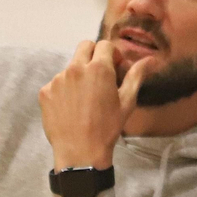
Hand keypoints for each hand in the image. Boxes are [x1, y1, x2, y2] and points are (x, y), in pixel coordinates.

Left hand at [39, 40, 160, 169]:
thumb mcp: (127, 101)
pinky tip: (71, 107)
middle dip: (93, 55)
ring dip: (79, 74)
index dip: (112, 54)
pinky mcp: (45, 91)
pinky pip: (57, 82)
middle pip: (84, 47)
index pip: (104, 44)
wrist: (81, 152)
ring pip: (70, 66)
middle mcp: (75, 68)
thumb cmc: (108, 127)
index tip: (115, 68)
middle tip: (99, 76)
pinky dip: (65, 89)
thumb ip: (136, 75)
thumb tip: (151, 60)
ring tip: (85, 98)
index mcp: (98, 68)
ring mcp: (58, 79)